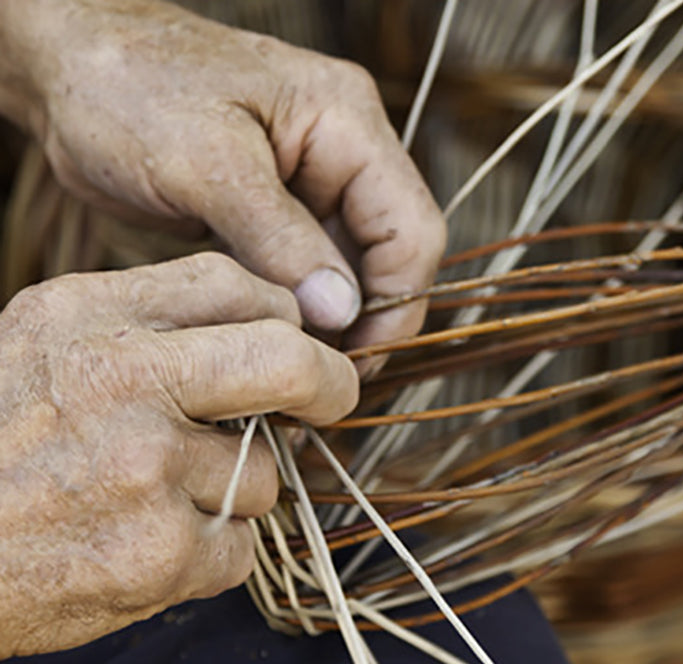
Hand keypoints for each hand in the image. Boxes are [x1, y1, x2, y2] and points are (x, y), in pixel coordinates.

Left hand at [0, 0, 445, 357]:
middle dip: (364, 320)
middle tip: (324, 376)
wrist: (70, 68)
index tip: (355, 359)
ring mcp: (311, 185)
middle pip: (389, 255)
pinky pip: (306, 270)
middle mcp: (343, 154)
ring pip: (348, 270)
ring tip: (295, 365)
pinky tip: (274, 340)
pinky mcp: (278, 212)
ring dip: (329, 321)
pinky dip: (296, 309)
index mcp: (347, 124)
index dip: (397, 302)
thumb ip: (279, 239)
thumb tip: (341, 312)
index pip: (412, 229)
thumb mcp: (207, 163)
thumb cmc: (130, 89)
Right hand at [0, 253, 357, 657]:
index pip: (234, 285)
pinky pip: (240, 546)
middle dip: (329, 383)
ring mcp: (147, 474)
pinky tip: (148, 547)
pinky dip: (211, 552)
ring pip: (265, 476)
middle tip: (331, 399)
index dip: (281, 316)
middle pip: (290, 363)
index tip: (294, 344)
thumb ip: (147, 321)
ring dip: (233, 491)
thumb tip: (269, 321)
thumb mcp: (44, 341)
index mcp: (89, 319)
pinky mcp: (162, 555)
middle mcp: (124, 385)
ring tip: (158, 501)